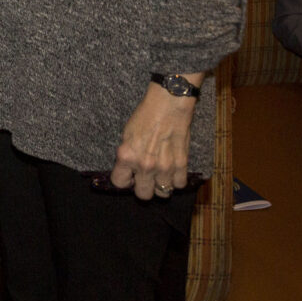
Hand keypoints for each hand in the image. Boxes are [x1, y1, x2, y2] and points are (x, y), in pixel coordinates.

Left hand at [110, 80, 198, 199]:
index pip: (119, 183)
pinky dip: (177, 180)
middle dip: (143, 188)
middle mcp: (145, 165)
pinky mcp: (182, 164)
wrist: (168, 105)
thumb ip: (127, 155)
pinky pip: (179, 184)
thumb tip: (128, 170)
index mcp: (127, 156)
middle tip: (145, 178)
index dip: (124, 180)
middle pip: (143, 195)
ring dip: (161, 185)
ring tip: (160, 175)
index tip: (128, 176)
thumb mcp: (126, 135)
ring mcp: (165, 167)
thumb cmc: (145, 116)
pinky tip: (173, 171)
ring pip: (163, 193)